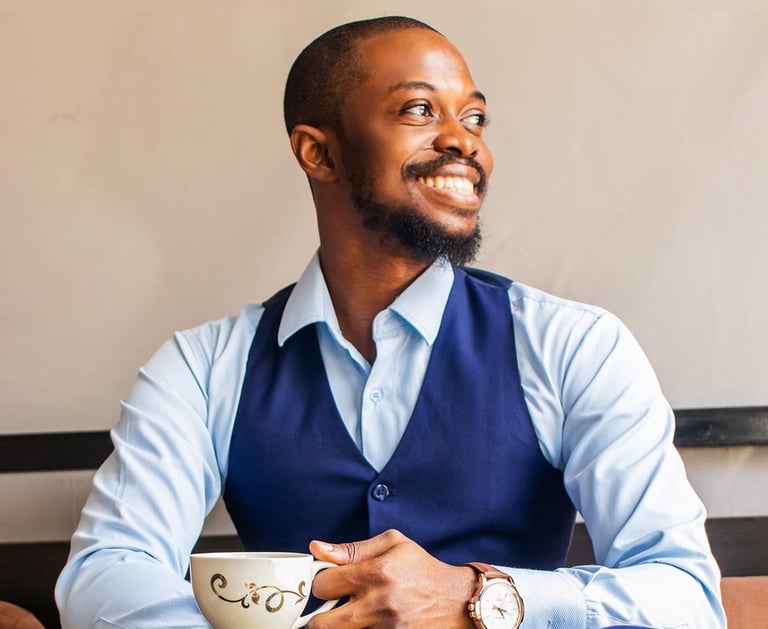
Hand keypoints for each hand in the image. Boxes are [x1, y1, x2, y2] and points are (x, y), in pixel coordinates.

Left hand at [307, 529, 475, 628]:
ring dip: (340, 626)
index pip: (323, 585)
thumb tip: (316, 548)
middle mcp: (380, 604)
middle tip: (330, 609)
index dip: (322, 583)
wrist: (456, 600)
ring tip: (353, 614)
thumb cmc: (421, 568)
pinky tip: (369, 621)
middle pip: (322, 625)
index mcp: (377, 572)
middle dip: (319, 617)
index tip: (331, 584)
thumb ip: (351, 549)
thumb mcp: (392, 544)